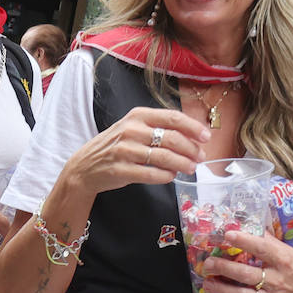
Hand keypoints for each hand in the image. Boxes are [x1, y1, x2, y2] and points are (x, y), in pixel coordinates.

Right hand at [64, 107, 208, 196]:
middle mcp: (131, 130)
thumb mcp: (134, 128)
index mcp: (138, 115)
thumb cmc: (116, 146)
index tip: (207, 137)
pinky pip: (151, 174)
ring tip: (190, 168)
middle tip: (200, 157)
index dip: (193, 127)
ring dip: (182, 164)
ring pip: (164, 157)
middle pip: (172, 138)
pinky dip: (166, 176)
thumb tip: (193, 138)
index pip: (172, 117)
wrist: (85, 166)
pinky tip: (171, 176)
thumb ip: (160, 129)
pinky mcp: (121, 169)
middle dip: (191, 149)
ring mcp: (125, 150)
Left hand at [199, 229, 292, 292]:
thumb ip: (272, 244)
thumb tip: (251, 227)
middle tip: (208, 262)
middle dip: (224, 268)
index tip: (228, 234)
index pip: (262, 248)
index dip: (244, 241)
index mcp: (285, 260)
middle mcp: (277, 279)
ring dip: (222, 289)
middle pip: (246, 274)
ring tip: (207, 283)